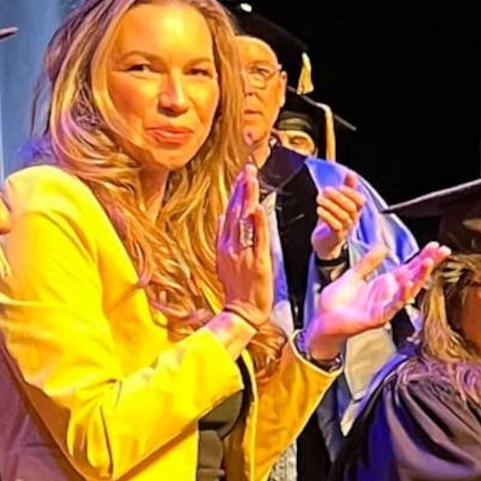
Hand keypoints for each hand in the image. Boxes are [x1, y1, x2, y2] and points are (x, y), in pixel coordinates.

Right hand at [214, 168, 274, 328]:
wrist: (241, 312)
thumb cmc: (237, 290)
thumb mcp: (224, 262)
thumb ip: (223, 238)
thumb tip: (221, 219)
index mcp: (223, 245)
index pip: (230, 213)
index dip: (235, 193)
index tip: (241, 176)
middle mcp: (230, 247)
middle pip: (235, 211)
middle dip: (242, 188)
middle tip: (248, 168)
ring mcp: (243, 254)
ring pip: (244, 221)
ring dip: (248, 198)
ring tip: (252, 179)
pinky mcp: (257, 262)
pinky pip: (257, 239)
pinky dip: (258, 223)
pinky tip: (258, 208)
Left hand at [305, 240, 448, 361]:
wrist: (323, 320)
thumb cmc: (337, 302)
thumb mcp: (354, 274)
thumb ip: (368, 262)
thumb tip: (383, 248)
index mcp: (385, 284)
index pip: (409, 267)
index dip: (422, 256)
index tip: (435, 245)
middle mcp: (389, 294)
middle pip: (414, 276)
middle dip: (428, 263)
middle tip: (442, 250)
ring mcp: (385, 306)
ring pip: (408, 290)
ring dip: (420, 276)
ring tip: (429, 262)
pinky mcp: (378, 316)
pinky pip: (393, 305)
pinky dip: (402, 295)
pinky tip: (409, 283)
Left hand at [310, 170, 374, 263]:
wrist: (325, 244)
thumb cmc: (332, 221)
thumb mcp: (338, 203)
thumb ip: (346, 188)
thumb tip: (351, 173)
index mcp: (355, 211)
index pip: (360, 201)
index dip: (351, 192)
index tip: (339, 186)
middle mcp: (353, 220)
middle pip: (351, 207)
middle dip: (338, 196)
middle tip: (326, 190)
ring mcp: (345, 229)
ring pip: (342, 215)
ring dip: (330, 205)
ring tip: (319, 199)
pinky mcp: (337, 236)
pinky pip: (335, 225)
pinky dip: (327, 216)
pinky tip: (319, 210)